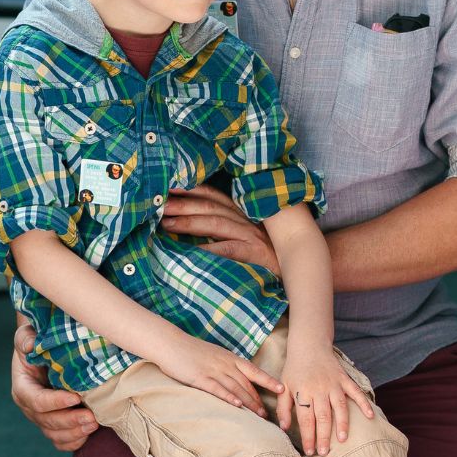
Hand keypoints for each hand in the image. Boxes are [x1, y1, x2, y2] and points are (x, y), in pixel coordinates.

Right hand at [11, 315, 96, 450]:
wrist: (49, 351)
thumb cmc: (40, 340)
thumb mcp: (28, 334)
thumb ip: (26, 338)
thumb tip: (31, 345)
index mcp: (22, 387)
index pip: (34, 400)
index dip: (54, 402)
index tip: (75, 397)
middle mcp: (30, 406)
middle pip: (46, 420)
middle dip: (69, 420)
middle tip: (92, 417)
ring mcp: (41, 417)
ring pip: (53, 434)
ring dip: (74, 433)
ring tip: (94, 424)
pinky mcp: (54, 424)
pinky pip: (60, 441)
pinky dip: (73, 442)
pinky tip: (88, 435)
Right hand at [152, 333, 282, 414]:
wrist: (171, 344)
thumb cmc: (192, 351)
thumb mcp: (215, 355)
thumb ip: (227, 366)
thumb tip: (238, 377)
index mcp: (230, 358)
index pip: (254, 371)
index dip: (269, 380)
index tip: (281, 389)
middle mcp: (225, 364)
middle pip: (247, 383)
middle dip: (259, 399)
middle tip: (268, 414)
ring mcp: (213, 371)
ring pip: (236, 388)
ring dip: (248, 402)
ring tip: (258, 415)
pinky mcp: (200, 377)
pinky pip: (217, 388)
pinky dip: (229, 397)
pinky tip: (237, 406)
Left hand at [161, 184, 279, 272]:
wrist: (297, 269)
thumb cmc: (266, 255)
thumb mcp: (246, 235)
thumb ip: (223, 227)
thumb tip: (186, 224)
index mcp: (243, 212)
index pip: (213, 195)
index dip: (190, 189)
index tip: (167, 187)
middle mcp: (246, 219)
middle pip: (210, 206)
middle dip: (183, 204)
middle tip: (158, 204)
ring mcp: (252, 235)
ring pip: (216, 224)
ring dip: (189, 222)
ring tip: (166, 224)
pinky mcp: (255, 253)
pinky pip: (229, 249)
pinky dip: (209, 249)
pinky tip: (190, 251)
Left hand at [276, 348, 375, 455]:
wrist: (309, 345)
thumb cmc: (295, 369)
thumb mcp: (284, 386)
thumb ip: (283, 408)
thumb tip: (285, 428)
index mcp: (303, 392)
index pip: (305, 419)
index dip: (307, 436)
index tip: (309, 451)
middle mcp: (319, 389)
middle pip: (322, 416)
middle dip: (323, 436)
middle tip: (324, 452)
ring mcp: (333, 384)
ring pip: (339, 407)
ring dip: (342, 424)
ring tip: (342, 440)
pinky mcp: (344, 379)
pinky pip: (355, 392)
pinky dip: (363, 403)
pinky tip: (369, 416)